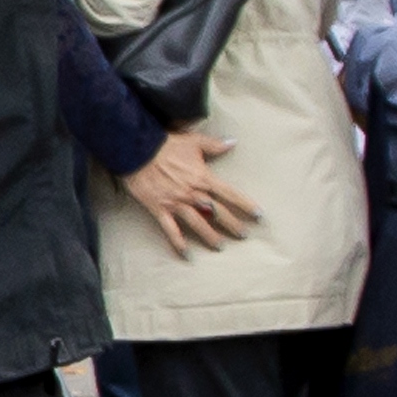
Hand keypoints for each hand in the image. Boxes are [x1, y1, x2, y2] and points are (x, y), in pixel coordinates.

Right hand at [119, 129, 261, 256]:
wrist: (137, 151)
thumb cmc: (166, 145)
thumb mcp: (193, 141)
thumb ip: (214, 145)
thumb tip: (232, 142)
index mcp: (203, 177)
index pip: (230, 194)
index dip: (246, 205)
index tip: (259, 215)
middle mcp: (192, 193)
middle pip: (217, 213)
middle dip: (232, 225)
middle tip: (244, 235)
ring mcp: (176, 203)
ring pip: (197, 224)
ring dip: (210, 237)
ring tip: (221, 247)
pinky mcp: (160, 209)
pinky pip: (171, 229)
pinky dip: (178, 243)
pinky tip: (187, 254)